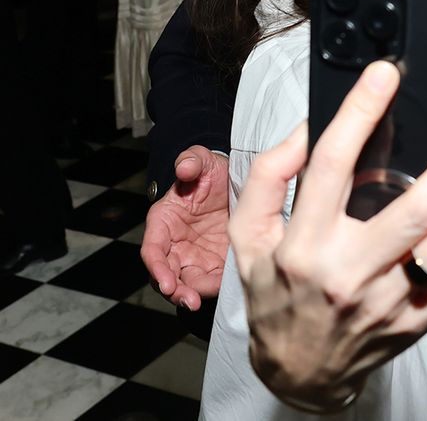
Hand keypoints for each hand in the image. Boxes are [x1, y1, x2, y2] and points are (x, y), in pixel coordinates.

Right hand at [140, 147, 229, 309]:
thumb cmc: (212, 171)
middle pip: (165, 273)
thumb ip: (191, 160)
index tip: (165, 283)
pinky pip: (210, 280)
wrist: (236, 180)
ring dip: (189, 294)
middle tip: (187, 300)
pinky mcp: (215, 263)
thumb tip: (184, 168)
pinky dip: (211, 289)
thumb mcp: (204, 160)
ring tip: (199, 303)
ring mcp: (194, 255)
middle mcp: (175, 243)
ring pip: (185, 282)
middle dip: (173, 289)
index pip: (152, 249)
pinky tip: (222, 293)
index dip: (156, 267)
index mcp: (164, 221)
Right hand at [231, 61, 426, 412]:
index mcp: (304, 245)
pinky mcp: (420, 321)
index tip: (385, 75)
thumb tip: (308, 127)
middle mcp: (349, 273)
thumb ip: (269, 176)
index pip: (332, 165)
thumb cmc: (277, 295)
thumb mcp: (248, 236)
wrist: (298, 372)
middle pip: (417, 208)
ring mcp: (390, 301)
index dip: (361, 111)